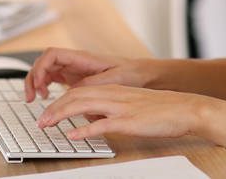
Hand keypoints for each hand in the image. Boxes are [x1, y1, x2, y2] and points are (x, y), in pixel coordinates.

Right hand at [24, 48, 151, 100]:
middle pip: (44, 62)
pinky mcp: (74, 77)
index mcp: (82, 58)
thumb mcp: (114, 79)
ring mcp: (73, 69)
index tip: (38, 84)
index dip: (40, 67)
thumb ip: (93, 83)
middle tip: (30, 97)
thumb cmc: (129, 73)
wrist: (139, 74)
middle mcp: (74, 61)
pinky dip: (45, 87)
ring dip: (36, 83)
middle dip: (32, 77)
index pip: (52, 54)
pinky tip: (47, 98)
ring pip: (45, 71)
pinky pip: (53, 78)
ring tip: (35, 99)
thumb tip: (73, 91)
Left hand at [36, 84, 212, 139]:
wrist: (185, 109)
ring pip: (84, 106)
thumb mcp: (131, 105)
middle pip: (76, 96)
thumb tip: (94, 120)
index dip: (60, 101)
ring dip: (61, 115)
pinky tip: (73, 135)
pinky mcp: (129, 121)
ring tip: (47, 125)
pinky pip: (103, 125)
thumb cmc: (161, 109)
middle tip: (39, 120)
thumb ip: (111, 110)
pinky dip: (85, 130)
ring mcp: (121, 107)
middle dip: (54, 108)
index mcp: (114, 90)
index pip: (79, 91)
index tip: (47, 112)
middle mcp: (114, 95)